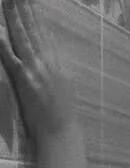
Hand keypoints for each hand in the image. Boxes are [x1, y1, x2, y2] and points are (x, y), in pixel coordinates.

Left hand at [0, 0, 77, 143]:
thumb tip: (49, 45)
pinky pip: (11, 57)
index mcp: (56, 62)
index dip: (33, 14)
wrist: (60, 131)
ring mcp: (35, 69)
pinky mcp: (25, 80)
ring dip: (13, 17)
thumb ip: (55, 63)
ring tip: (7, 1)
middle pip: (32, 29)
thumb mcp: (63, 84)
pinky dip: (4, 43)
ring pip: (22, 37)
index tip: (27, 0)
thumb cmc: (61, 113)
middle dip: (22, 9)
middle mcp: (46, 62)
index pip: (42, 32)